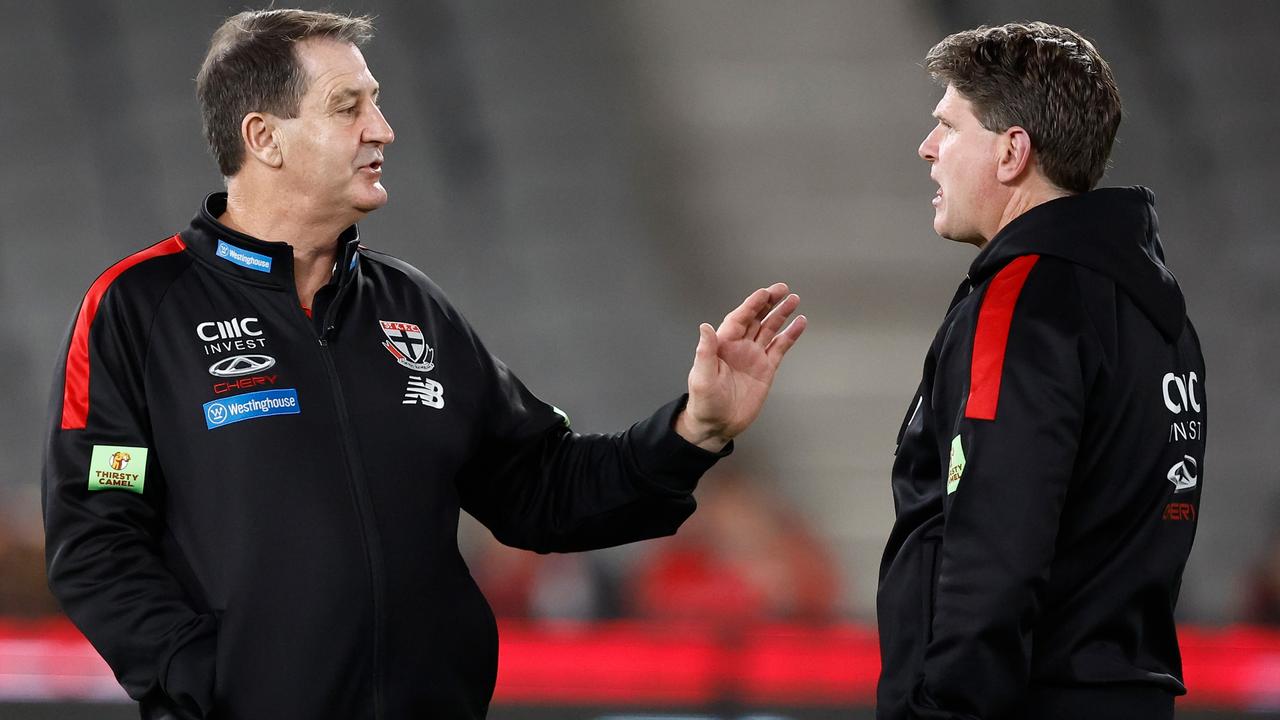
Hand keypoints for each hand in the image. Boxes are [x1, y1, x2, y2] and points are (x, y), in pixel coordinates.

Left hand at [676, 282, 806, 450]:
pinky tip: (799, 324)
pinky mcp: (766, 369)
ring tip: (794, 300)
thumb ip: (705, 352)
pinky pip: (780, 348)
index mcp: (724, 344)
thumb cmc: (705, 402)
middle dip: (769, 302)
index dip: (752, 304)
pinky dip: (790, 335)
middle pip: (757, 318)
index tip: (764, 293)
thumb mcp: (702, 377)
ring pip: (770, 329)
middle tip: (782, 289)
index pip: (740, 318)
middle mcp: (740, 346)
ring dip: (781, 315)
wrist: (718, 424)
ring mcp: (754, 356)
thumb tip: (705, 327)